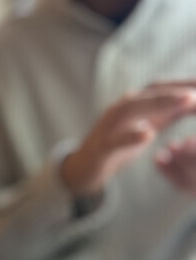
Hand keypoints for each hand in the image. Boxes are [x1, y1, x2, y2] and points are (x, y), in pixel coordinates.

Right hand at [61, 86, 195, 196]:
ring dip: (161, 102)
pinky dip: (132, 136)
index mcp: (134, 103)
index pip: (162, 87)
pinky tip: (148, 135)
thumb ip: (169, 113)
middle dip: (177, 89)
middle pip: (151, 92)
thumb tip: (194, 99)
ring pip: (133, 109)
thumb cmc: (118, 145)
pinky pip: (116, 140)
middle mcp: (121, 108)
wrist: (85, 167)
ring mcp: (109, 126)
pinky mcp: (101, 147)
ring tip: (187, 101)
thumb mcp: (148, 126)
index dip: (184, 83)